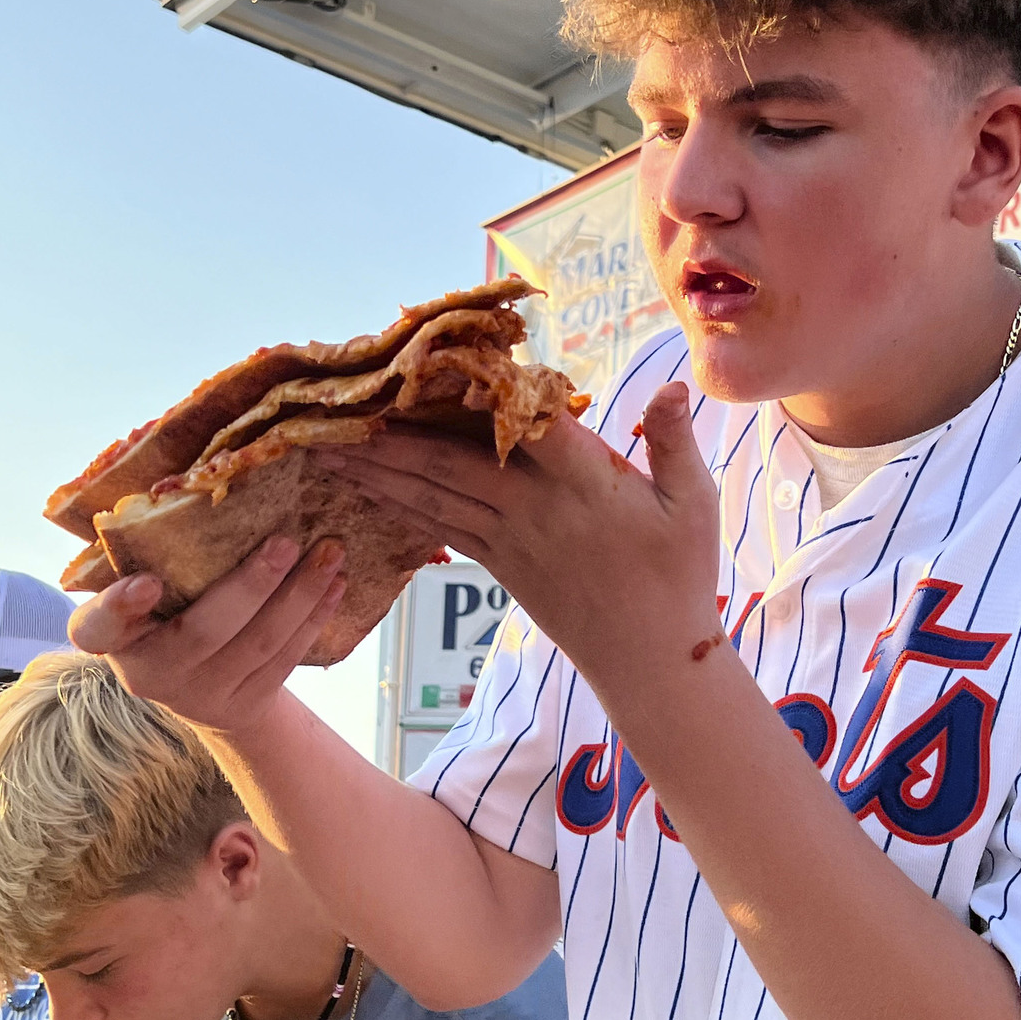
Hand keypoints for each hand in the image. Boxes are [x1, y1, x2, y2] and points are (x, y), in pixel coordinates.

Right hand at [67, 538, 346, 734]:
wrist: (201, 689)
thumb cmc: (165, 615)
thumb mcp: (141, 590)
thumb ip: (152, 552)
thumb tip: (193, 478)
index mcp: (114, 639)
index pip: (98, 628)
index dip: (118, 608)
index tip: (145, 582)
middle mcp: (152, 674)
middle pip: (204, 632)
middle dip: (251, 586)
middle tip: (285, 541)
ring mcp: (201, 695)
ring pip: (258, 644)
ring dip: (299, 596)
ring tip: (329, 552)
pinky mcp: (245, 704)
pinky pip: (285, 659)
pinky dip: (313, 618)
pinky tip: (335, 585)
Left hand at [321, 386, 722, 689]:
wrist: (651, 660)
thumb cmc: (680, 577)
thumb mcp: (694, 504)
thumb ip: (676, 441)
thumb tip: (672, 385)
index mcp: (583, 485)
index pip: (526, 424)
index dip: (483, 389)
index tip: (436, 359)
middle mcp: (535, 510)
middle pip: (451, 461)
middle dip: (391, 435)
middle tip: (336, 410)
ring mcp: (512, 541)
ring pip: (433, 497)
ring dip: (378, 472)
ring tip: (326, 449)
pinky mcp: (501, 568)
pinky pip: (442, 529)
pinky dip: (402, 506)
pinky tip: (369, 490)